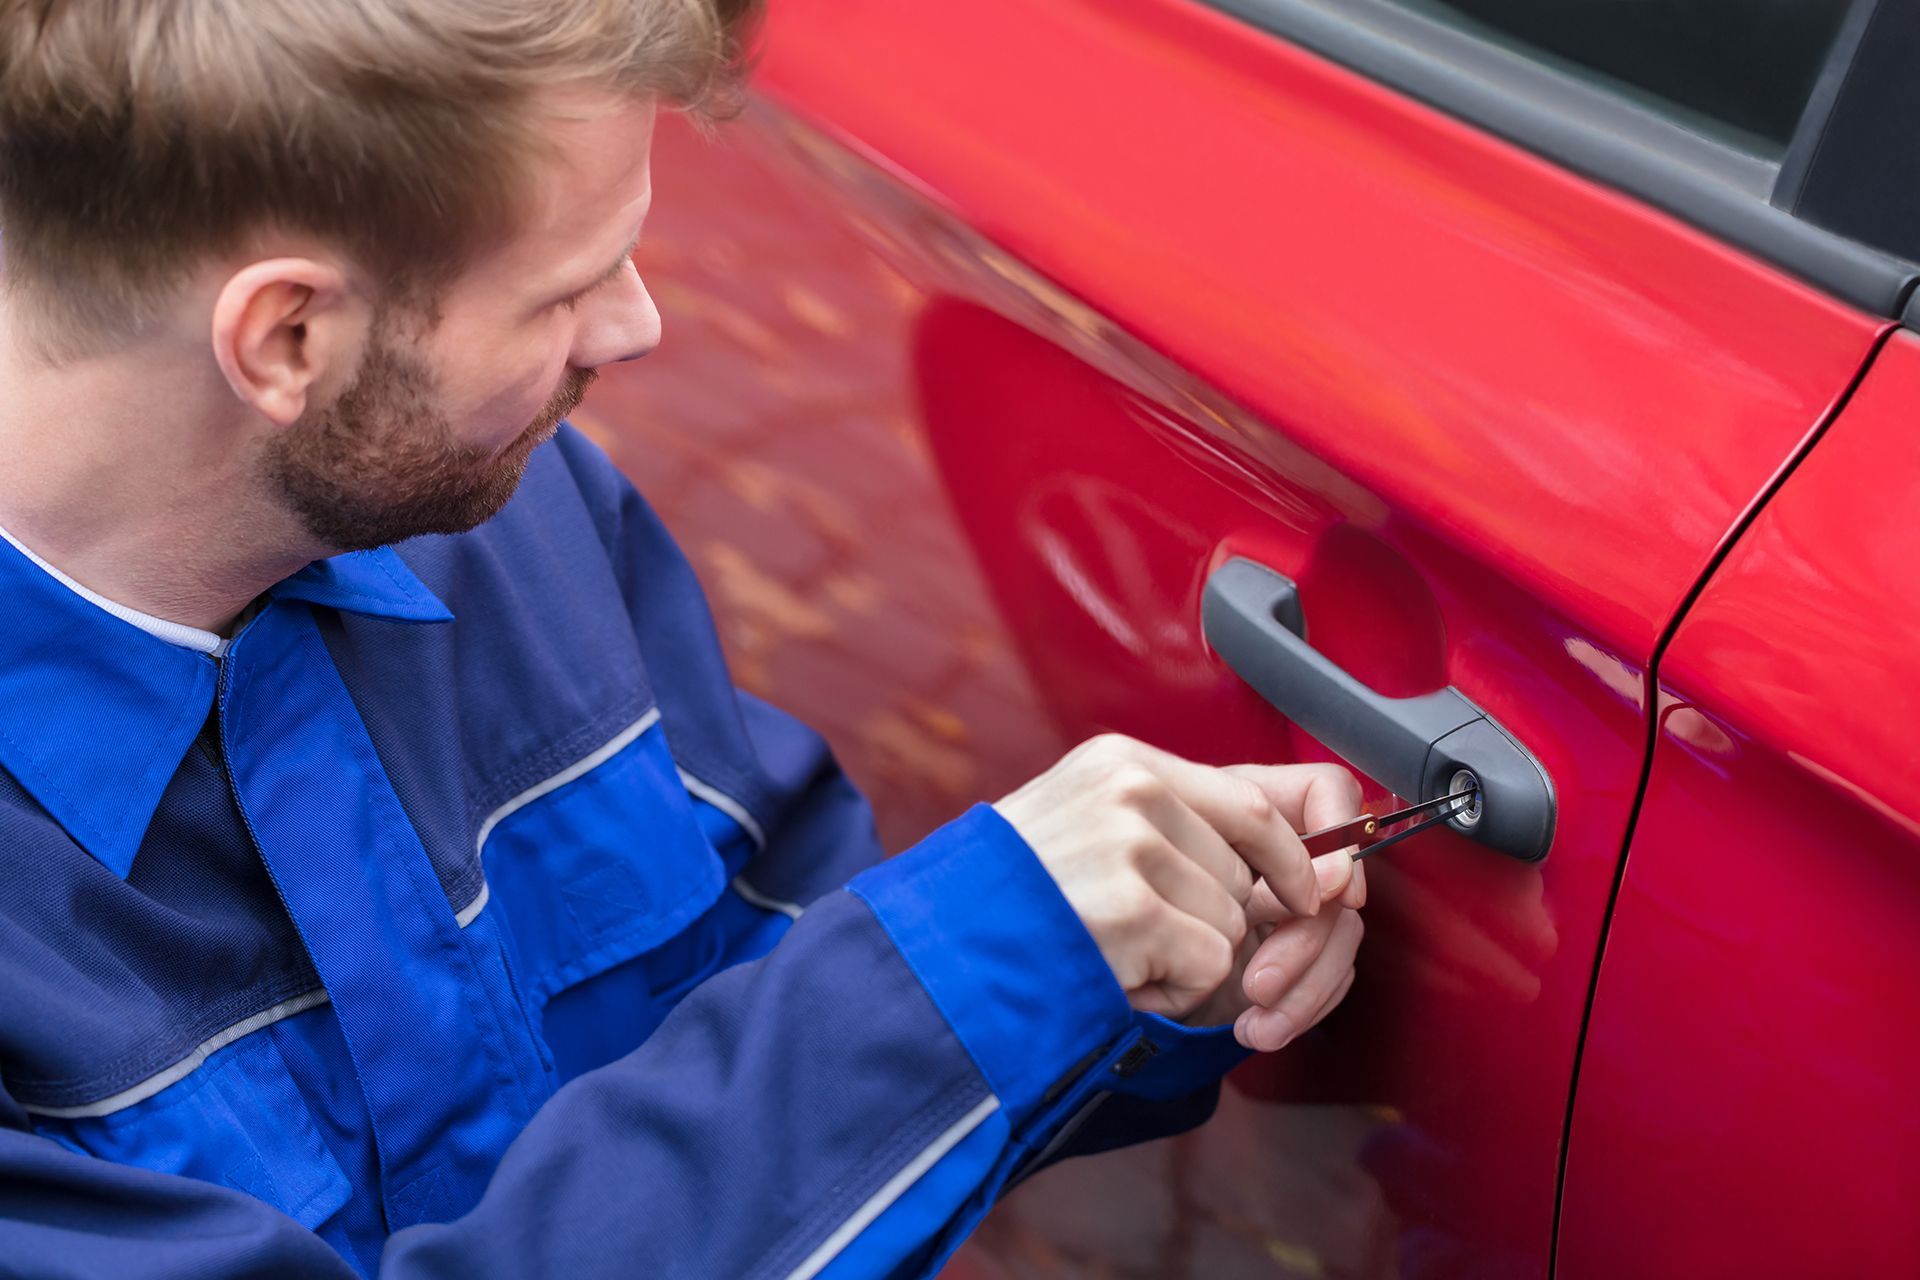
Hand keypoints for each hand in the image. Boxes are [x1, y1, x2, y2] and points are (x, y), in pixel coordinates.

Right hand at [991, 735, 1364, 1047]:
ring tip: (1113, 952)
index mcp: (1122, 763)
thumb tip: (1299, 868)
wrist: (936, 950)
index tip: (1305, 894)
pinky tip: (1115, 976)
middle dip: (1213, 923)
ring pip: (1231, 923)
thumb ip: (1174, 827)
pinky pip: (1208, 965)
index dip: (1292, 858)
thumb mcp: (1084, 825)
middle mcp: (1131, 792)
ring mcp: (1130, 848)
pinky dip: (1173, 992)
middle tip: (1138, 939)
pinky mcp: (1132, 911)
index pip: (1254, 802)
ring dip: (1187, 961)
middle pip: (1243, 874)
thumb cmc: (1011, 899)